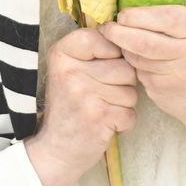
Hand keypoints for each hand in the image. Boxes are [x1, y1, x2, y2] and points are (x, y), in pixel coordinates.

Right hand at [25, 27, 136, 185]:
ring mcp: (83, 94)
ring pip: (131, 91)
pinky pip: (130, 114)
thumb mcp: (70, 71)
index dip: (113, 54)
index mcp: (62, 54)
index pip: (103, 37)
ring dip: (123, 105)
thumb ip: (95, 51)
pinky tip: (104, 124)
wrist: (55, 150)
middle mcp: (70, 71)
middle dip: (122, 84)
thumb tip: (130, 36)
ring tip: (101, 110)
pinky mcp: (97, 117)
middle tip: (100, 96)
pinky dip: (123, 123)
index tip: (100, 69)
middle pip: (125, 66)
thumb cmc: (70, 107)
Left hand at [101, 6, 185, 181]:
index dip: (139, 15)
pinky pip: (139, 72)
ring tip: (121, 42)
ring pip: (138, 57)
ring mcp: (179, 73)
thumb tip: (126, 12)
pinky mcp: (164, 90)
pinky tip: (135, 59)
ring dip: (124, 48)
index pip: (166, 18)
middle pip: (146, 42)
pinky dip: (132, 63)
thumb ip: (167, 18)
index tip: (123, 14)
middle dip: (120, 33)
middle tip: (107, 28)